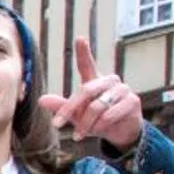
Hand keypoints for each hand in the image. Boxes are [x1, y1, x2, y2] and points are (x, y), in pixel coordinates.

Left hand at [37, 36, 144, 151]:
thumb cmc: (97, 121)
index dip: (84, 52)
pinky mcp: (132, 101)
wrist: (121, 134)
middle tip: (56, 124)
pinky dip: (101, 124)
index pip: (88, 64)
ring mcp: (123, 90)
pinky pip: (112, 113)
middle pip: (86, 90)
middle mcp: (109, 81)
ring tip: (79, 135)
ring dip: (86, 123)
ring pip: (97, 105)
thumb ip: (61, 107)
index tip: (79, 38)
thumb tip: (41, 100)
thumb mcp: (76, 116)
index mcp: (95, 81)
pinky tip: (97, 131)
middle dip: (70, 109)